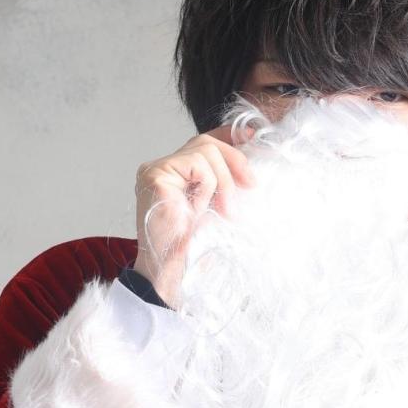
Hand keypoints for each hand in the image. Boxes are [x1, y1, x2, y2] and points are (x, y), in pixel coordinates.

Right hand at [134, 125, 255, 307]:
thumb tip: (251, 170)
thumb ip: (225, 185)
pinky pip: (196, 164)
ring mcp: (156, 170)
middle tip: (251, 185)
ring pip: (204, 150)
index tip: (253, 138)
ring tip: (224, 209)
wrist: (175, 271)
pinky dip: (208, 185)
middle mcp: (164, 168)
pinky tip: (199, 207)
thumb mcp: (218, 208)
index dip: (229, 136)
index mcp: (178, 174)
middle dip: (235, 160)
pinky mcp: (155, 175)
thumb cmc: (194, 246)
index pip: (204, 141)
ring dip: (224, 181)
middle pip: (206, 142)